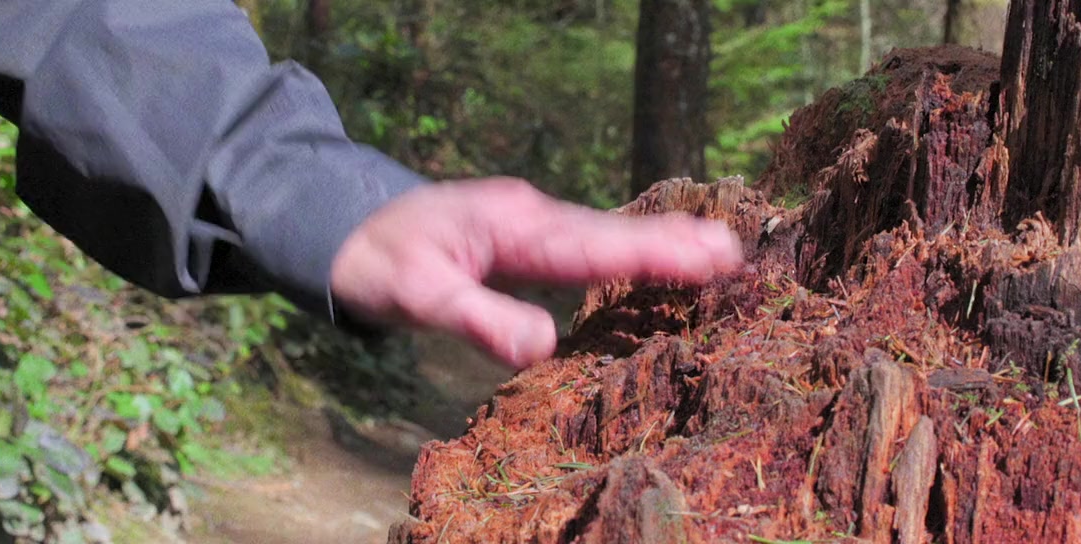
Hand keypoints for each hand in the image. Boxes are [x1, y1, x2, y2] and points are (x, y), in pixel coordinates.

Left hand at [329, 177, 742, 368]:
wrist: (344, 229)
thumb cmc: (381, 264)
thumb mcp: (419, 297)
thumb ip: (480, 318)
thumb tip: (544, 345)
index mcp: (515, 228)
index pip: (596, 247)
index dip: (654, 256)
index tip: (711, 257)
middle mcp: (531, 218)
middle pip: (612, 233)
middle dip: (673, 245)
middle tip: (736, 253)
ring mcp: (529, 223)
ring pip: (604, 235)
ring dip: (659, 245)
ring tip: (717, 253)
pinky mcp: (523, 236)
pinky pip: (586, 244)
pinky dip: (626, 250)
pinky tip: (650, 259)